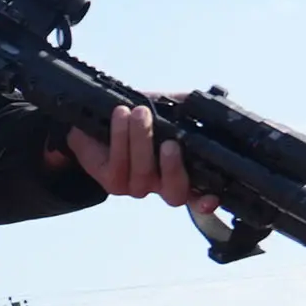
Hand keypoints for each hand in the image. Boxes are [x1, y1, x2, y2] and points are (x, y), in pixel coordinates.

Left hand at [65, 102, 211, 211]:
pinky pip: (119, 165)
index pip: (199, 195)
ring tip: (140, 113)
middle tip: (170, 143)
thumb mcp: (169, 110)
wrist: (94, 120)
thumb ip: (189, 111)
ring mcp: (136, 186)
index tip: (211, 198)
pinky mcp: (111, 182)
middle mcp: (161, 184)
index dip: (206, 200)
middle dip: (174, 168)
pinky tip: (121, 116)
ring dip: (143, 139)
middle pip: (175, 193)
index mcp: (181, 171)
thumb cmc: (137, 118)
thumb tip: (208, 104)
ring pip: (144, 173)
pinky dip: (121, 137)